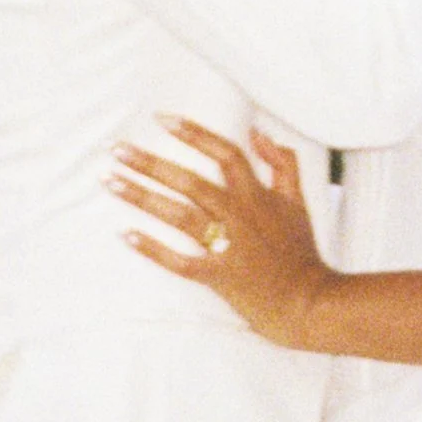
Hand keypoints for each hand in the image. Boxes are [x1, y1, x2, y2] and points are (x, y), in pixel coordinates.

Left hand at [111, 121, 335, 348]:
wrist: (310, 302)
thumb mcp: (299, 200)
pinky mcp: (219, 277)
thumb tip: (258, 132)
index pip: (224, 153)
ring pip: (179, 216)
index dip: (193, 133)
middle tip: (117, 150)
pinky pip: (180, 261)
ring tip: (111, 182)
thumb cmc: (301, 253)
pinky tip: (127, 236)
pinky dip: (153, 249)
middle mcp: (239, 215)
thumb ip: (282, 163)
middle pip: (190, 181)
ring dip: (143, 197)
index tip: (162, 119)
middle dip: (151, 163)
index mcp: (257, 195)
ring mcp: (228, 246)